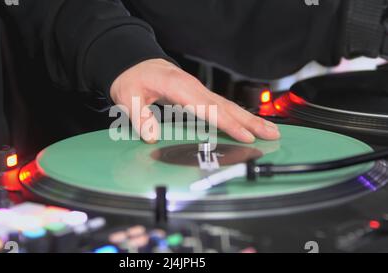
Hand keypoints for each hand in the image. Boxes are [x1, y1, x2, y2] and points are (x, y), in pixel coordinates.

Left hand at [110, 59, 279, 142]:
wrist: (135, 64)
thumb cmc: (132, 79)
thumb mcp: (127, 97)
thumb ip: (139, 116)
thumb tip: (151, 136)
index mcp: (179, 87)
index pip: (209, 109)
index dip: (228, 125)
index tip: (245, 137)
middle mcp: (193, 87)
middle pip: (227, 107)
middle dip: (251, 122)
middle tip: (272, 135)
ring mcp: (198, 90)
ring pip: (229, 106)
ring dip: (250, 119)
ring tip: (270, 131)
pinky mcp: (198, 94)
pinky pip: (222, 106)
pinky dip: (238, 116)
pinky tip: (248, 125)